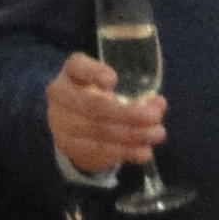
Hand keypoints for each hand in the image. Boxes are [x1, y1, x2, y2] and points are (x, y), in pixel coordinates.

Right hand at [49, 53, 162, 175]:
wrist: (71, 120)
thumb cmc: (97, 94)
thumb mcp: (114, 86)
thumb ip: (136, 91)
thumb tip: (158, 104)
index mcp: (72, 71)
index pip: (79, 67)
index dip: (95, 74)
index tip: (113, 80)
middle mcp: (61, 94)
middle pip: (93, 105)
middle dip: (127, 113)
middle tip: (155, 116)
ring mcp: (60, 122)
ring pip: (98, 131)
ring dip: (131, 134)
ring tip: (157, 134)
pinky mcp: (68, 146)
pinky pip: (98, 151)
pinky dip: (124, 152)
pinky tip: (144, 151)